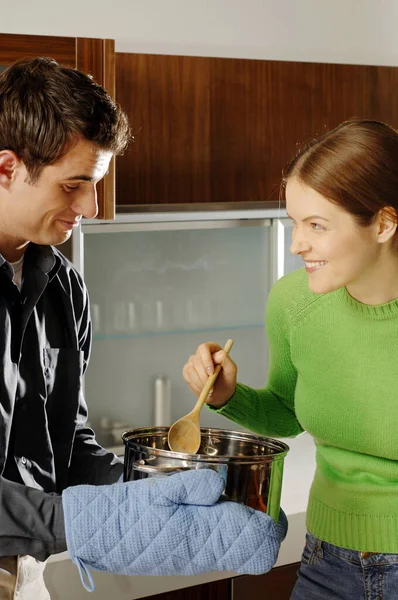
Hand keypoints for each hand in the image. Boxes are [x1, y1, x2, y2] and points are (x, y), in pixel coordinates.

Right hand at [62, 469, 285, 590]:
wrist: (98, 534)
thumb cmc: (126, 513)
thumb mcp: (158, 491)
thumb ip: (191, 486)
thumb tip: (219, 483)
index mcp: (202, 536)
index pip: (258, 545)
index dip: (273, 526)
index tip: (272, 503)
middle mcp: (205, 553)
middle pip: (254, 551)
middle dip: (265, 527)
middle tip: (262, 498)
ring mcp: (196, 557)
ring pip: (238, 549)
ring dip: (248, 528)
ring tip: (242, 499)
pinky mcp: (187, 555)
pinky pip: (220, 547)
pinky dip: (228, 530)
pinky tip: (217, 507)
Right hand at [183, 341, 237, 407]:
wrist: (220, 393)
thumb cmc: (227, 380)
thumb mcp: (231, 369)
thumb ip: (225, 359)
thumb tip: (215, 356)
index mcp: (213, 348)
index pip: (204, 348)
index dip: (206, 360)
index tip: (211, 373)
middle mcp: (201, 353)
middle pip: (196, 360)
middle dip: (203, 375)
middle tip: (210, 386)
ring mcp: (193, 361)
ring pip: (191, 369)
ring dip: (201, 382)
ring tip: (210, 389)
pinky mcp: (187, 370)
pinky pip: (187, 375)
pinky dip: (196, 384)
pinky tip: (203, 388)